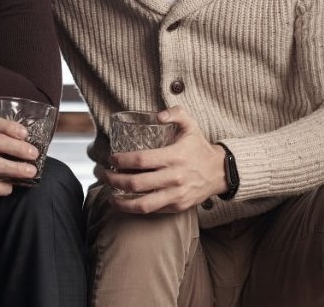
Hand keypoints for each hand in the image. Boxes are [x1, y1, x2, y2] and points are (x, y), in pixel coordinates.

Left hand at [103, 105, 228, 213]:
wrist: (220, 172)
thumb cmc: (199, 147)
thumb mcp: (191, 125)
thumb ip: (176, 113)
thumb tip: (158, 114)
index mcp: (174, 156)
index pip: (141, 160)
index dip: (122, 160)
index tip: (111, 158)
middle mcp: (174, 177)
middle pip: (136, 183)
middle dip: (113, 179)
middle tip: (102, 174)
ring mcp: (176, 195)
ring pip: (142, 204)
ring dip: (120, 200)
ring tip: (108, 194)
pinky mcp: (177, 207)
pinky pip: (152, 210)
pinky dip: (135, 208)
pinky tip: (125, 202)